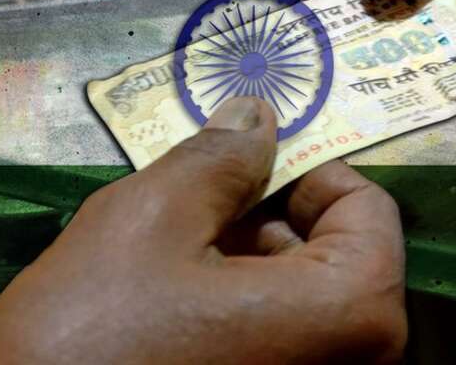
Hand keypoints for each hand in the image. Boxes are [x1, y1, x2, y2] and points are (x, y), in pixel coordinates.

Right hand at [0, 97, 406, 364]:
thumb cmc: (89, 337)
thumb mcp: (148, 221)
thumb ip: (219, 160)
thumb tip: (258, 116)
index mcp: (350, 316)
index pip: (367, 208)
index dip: (303, 171)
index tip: (236, 167)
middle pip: (334, 254)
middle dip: (264, 218)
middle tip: (186, 214)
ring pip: (299, 297)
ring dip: (241, 262)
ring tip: (163, 266)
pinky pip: (276, 339)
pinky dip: (235, 309)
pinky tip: (167, 312)